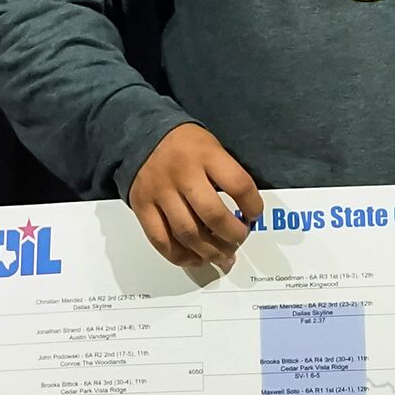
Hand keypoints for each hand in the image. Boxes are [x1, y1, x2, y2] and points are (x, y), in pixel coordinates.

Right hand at [129, 123, 261, 270]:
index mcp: (206, 154)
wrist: (140, 135)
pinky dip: (181, 256)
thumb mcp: (211, 146)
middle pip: (213, 215)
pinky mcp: (141, 206)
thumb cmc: (184, 145)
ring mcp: (159, 192)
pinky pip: (161, 240)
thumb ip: (226, 175)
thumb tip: (244, 214)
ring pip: (187, 233)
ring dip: (210, 252)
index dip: (253, 206)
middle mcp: (182, 173)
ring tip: (223, 257)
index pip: (238, 185)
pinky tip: (196, 259)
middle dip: (233, 235)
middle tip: (239, 240)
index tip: (255, 215)